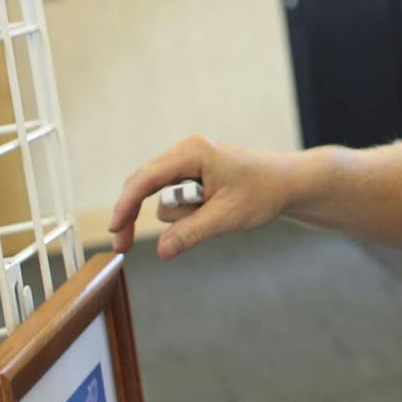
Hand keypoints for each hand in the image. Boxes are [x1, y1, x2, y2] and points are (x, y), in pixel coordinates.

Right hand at [107, 134, 293, 259]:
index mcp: (193, 152)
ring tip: (217, 214)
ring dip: (182, 216)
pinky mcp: (193, 172)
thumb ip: (192, 232)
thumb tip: (162, 251)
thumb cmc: (263, 193)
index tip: (114, 229)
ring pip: (163, 197)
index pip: (146, 179)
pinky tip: (211, 211)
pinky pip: (175, 197)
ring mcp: (188, 161)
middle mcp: (185, 151)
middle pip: (144, 185)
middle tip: (122, 247)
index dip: (125, 205)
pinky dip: (185, 212)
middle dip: (136, 214)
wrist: (287, 183)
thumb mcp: (227, 217)